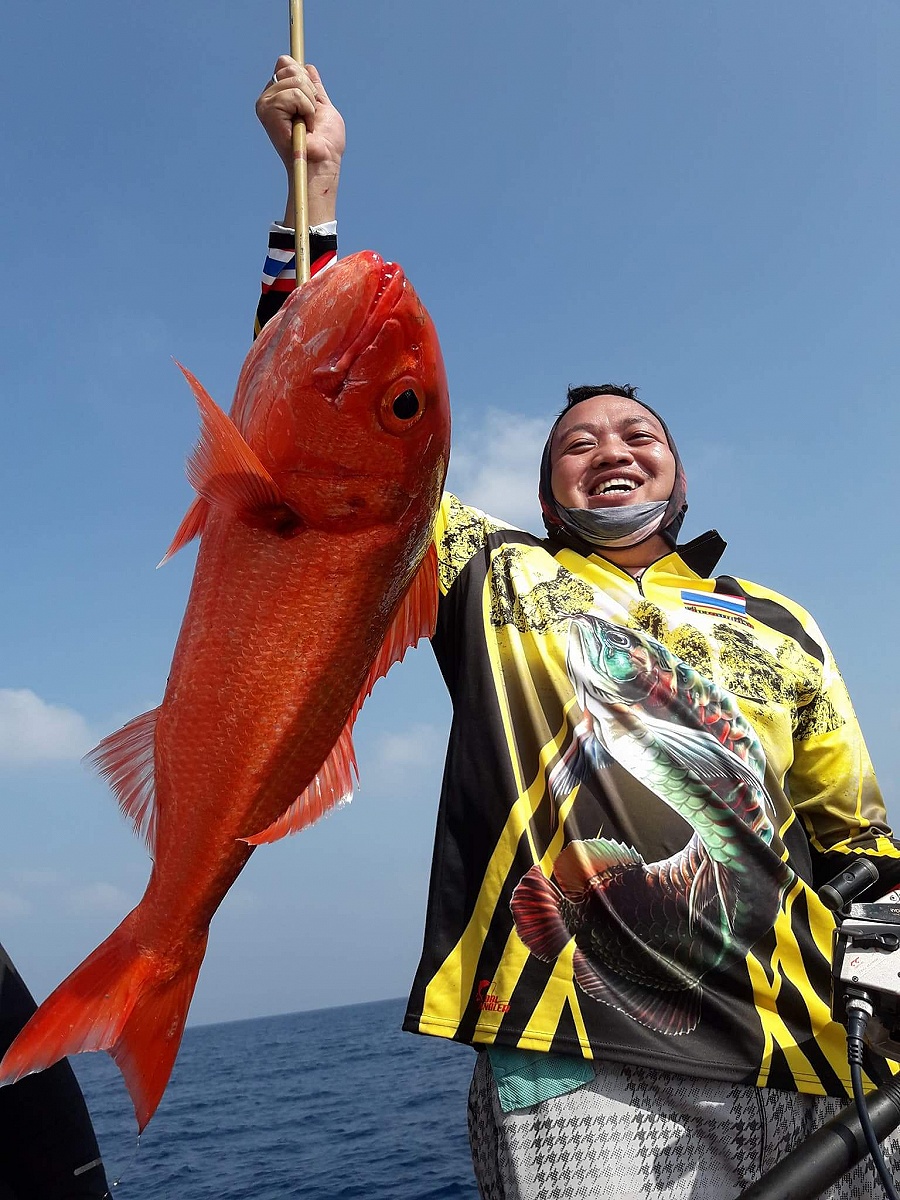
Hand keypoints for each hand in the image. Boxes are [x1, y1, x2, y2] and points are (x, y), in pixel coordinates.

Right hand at [256, 57, 345, 224]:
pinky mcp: (267, 111)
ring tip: (306, 124)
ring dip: (309, 103)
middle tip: (309, 116)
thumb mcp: (323, 107)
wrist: (323, 162)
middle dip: (309, 90)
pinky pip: (294, 93)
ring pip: (295, 80)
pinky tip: (302, 127)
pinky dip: (306, 109)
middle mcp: (268, 99)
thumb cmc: (326, 143)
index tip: (311, 101)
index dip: (304, 78)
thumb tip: (308, 67)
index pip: (286, 63)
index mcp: (280, 96)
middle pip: (289, 66)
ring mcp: (265, 104)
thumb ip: (314, 88)